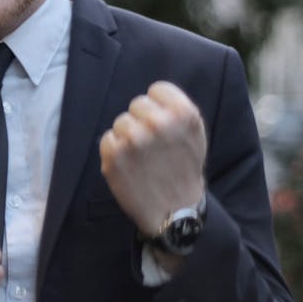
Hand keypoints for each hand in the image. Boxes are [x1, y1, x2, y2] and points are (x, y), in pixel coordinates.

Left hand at [99, 81, 206, 237]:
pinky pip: (107, 139)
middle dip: (142, 122)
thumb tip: (153, 93)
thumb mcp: (194, 135)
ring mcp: (134, 139)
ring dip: (128, 137)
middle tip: (153, 146)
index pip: (157, 90)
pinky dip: (114, 152)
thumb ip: (177, 110)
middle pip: (137, 104)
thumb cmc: (184, 171)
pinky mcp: (114, 155)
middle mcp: (158, 123)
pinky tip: (130, 166)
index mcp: (183, 114)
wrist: (174, 212)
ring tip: (142, 159)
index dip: (158, 107)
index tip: (162, 125)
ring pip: (121, 122)